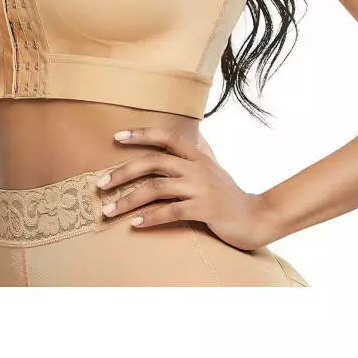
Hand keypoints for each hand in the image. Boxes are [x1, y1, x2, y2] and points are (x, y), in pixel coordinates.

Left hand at [95, 126, 274, 251]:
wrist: (257, 218)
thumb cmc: (231, 195)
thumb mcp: (215, 168)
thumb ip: (201, 152)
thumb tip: (193, 134)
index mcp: (198, 156)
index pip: (167, 137)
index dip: (141, 134)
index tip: (116, 136)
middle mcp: (197, 168)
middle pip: (153, 162)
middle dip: (123, 171)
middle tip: (100, 184)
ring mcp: (201, 188)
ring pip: (156, 188)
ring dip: (128, 200)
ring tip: (109, 210)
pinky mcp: (204, 209)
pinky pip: (170, 211)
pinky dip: (150, 217)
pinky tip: (135, 224)